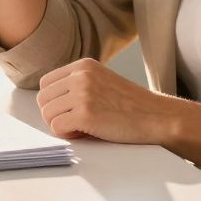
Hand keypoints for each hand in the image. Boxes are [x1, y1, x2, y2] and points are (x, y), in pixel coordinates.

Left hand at [36, 58, 179, 144]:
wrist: (157, 117)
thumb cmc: (130, 105)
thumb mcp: (102, 81)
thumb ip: (77, 84)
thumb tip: (48, 100)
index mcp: (84, 65)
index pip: (46, 83)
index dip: (55, 101)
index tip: (72, 110)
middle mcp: (81, 75)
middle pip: (43, 99)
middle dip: (55, 114)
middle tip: (76, 122)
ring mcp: (83, 93)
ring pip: (47, 114)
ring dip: (62, 125)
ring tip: (84, 127)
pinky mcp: (86, 113)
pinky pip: (57, 127)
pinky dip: (68, 135)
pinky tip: (87, 132)